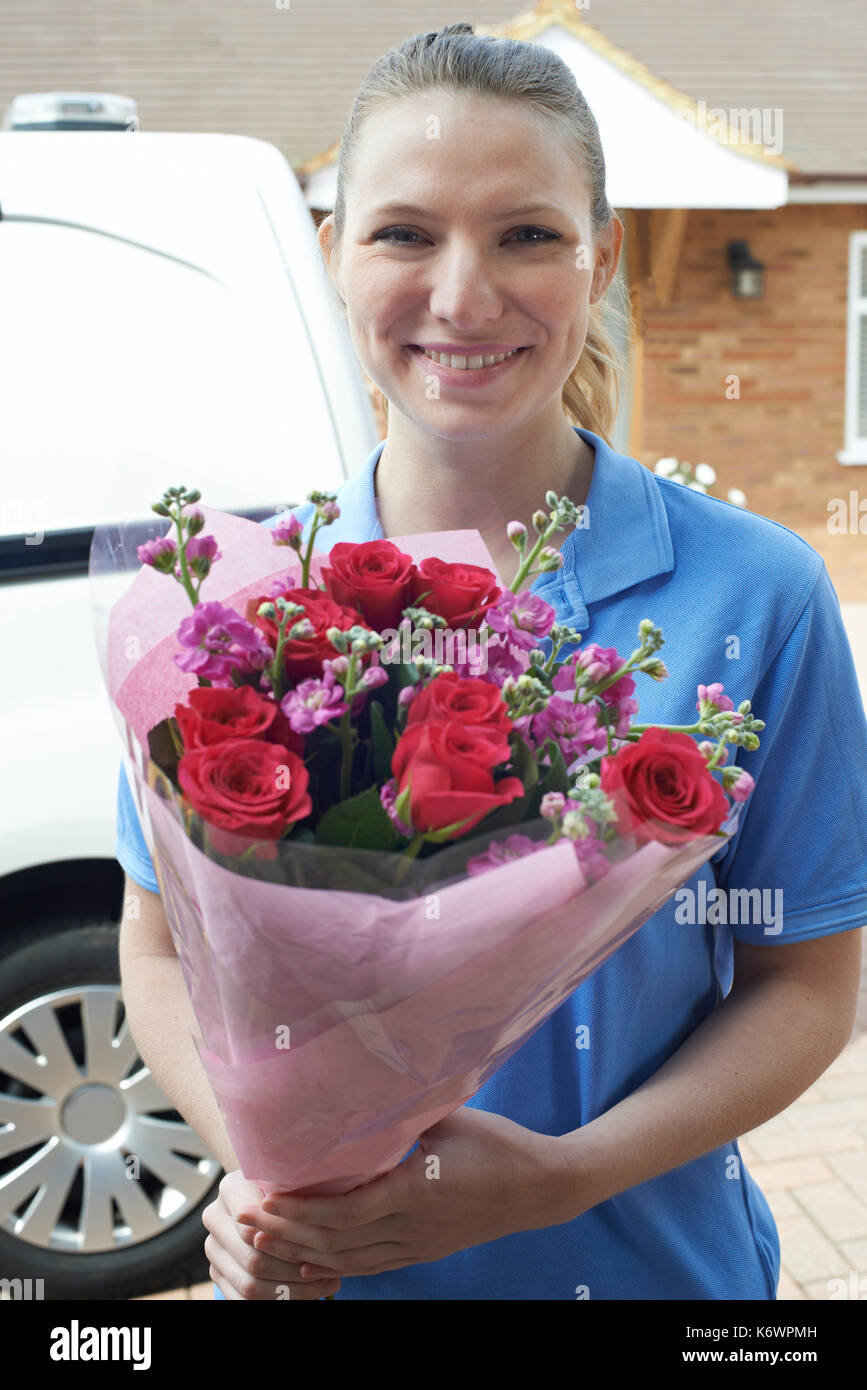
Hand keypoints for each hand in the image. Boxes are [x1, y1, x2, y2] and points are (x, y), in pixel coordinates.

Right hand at [202, 1171, 341, 1299]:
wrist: (263, 1192)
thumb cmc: (289, 1184)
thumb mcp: (292, 1179)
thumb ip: (296, 1194)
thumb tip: (319, 1216)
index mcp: (230, 1188)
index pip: (258, 1227)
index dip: (292, 1244)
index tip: (326, 1250)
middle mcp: (214, 1217)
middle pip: (254, 1260)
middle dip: (296, 1272)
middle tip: (333, 1273)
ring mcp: (213, 1247)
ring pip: (250, 1285)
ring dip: (291, 1291)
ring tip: (326, 1285)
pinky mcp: (217, 1271)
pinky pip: (243, 1299)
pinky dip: (275, 1301)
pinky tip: (305, 1295)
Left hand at [241, 1107, 576, 1279]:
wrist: (539, 1188)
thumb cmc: (496, 1143)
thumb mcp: (448, 1116)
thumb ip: (404, 1107)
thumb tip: (360, 1079)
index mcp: (416, 1191)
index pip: (344, 1211)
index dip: (299, 1211)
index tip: (265, 1199)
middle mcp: (413, 1228)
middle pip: (337, 1242)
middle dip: (286, 1233)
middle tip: (244, 1219)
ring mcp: (418, 1246)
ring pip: (349, 1262)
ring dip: (302, 1253)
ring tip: (262, 1239)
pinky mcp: (423, 1252)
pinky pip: (370, 1266)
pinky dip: (333, 1264)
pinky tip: (307, 1260)